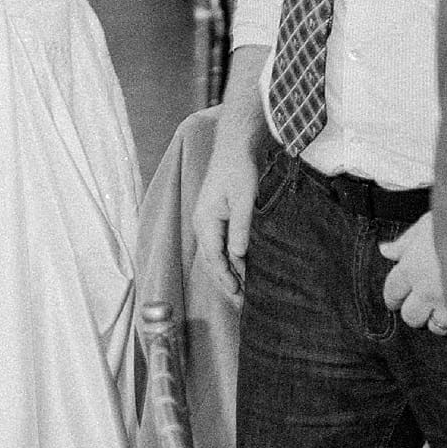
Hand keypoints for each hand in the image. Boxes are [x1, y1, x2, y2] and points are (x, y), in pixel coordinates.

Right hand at [189, 108, 258, 304]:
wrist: (235, 146)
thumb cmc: (240, 170)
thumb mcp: (244, 200)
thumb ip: (240, 228)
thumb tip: (238, 256)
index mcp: (205, 221)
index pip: (214, 259)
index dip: (226, 279)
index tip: (239, 296)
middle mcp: (202, 223)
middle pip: (212, 260)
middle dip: (225, 281)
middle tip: (242, 301)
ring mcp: (208, 220)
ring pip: (215, 253)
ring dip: (227, 271)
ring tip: (242, 289)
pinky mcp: (216, 216)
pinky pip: (220, 244)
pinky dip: (229, 258)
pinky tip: (241, 265)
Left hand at [379, 213, 446, 332]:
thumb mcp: (428, 224)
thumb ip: (405, 242)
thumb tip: (385, 250)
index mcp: (411, 266)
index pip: (392, 291)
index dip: (393, 296)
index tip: (397, 298)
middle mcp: (425, 289)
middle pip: (410, 316)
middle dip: (414, 311)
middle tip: (423, 302)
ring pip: (434, 327)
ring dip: (437, 319)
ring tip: (445, 306)